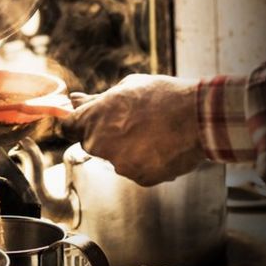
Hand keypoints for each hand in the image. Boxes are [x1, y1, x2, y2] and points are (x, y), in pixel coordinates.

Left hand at [60, 74, 204, 185]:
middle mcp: (99, 143)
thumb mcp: (127, 88)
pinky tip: (162, 146)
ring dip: (127, 149)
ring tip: (152, 133)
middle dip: (105, 135)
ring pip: (115, 158)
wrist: (198, 118)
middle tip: (133, 123)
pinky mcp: (139, 178)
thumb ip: (97, 100)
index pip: (67, 127)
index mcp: (93, 118)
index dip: (77, 123)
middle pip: (91, 143)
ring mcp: (118, 164)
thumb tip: (75, 100)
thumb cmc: (163, 96)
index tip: (88, 122)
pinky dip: (146, 162)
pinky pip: (136, 170)